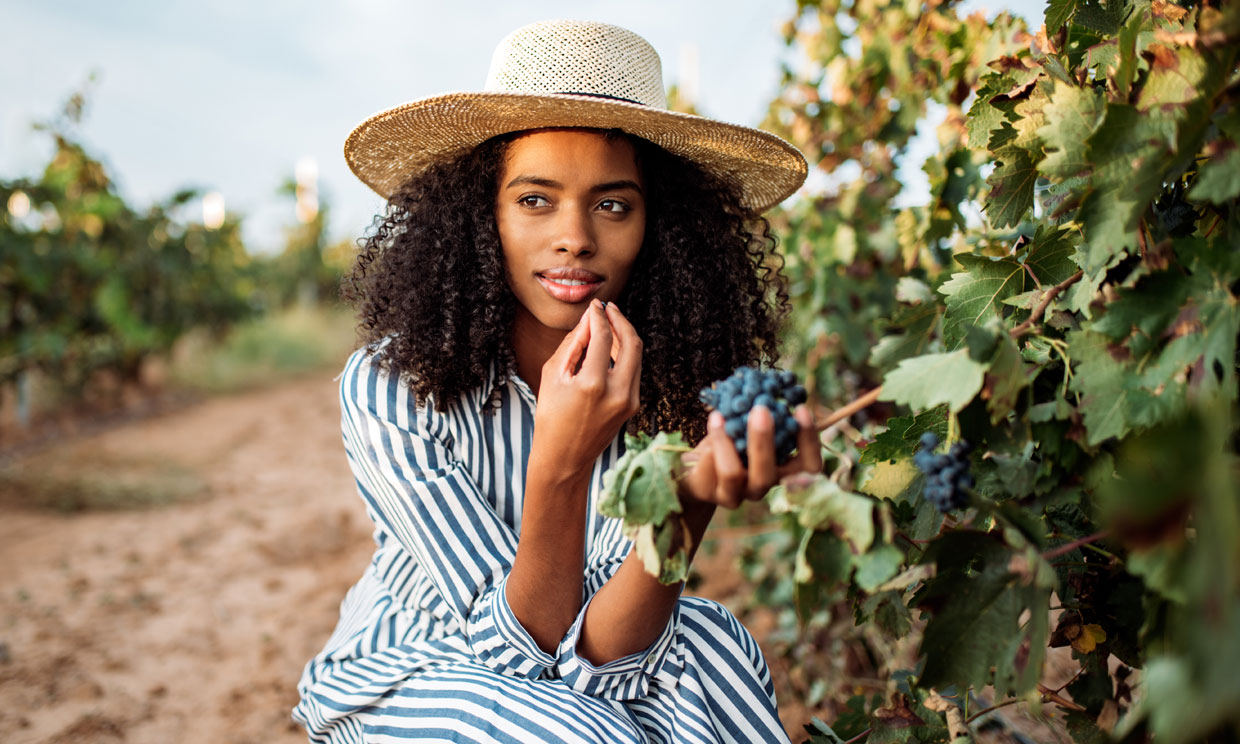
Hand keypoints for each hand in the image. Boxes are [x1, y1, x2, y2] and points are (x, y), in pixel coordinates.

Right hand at [531, 300, 642, 476]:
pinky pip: (634, 371)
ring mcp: (629, 401)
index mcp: (593, 385)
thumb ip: (574, 343)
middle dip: (621, 320)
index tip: (594, 306)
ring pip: (637, 356)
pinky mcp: (633, 406)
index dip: (599, 316)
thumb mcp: (553, 375)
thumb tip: (589, 318)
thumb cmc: (551, 416)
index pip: (604, 337)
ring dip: (624, 336)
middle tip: (608, 308)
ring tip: (607, 325)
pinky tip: (610, 348)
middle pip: (632, 342)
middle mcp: (617, 393)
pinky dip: (625, 355)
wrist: (564, 458)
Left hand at [679, 404, 821, 508]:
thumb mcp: (748, 426)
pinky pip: (708, 470)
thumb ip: (761, 414)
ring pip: (732, 474)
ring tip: (719, 416)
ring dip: (726, 442)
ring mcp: (738, 494)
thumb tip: (767, 384)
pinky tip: (711, 424)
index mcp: (783, 470)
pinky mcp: (710, 493)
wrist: (699, 467)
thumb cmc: (732, 440)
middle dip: (764, 439)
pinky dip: (708, 446)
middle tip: (760, 409)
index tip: (800, 409)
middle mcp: (764, 486)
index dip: (809, 440)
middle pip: (769, 472)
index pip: (810, 465)